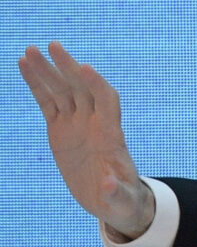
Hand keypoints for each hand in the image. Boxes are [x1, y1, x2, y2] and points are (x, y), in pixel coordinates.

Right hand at [18, 42, 154, 239]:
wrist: (112, 200)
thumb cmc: (122, 199)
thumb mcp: (121, 199)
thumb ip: (115, 192)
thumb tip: (110, 184)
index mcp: (111, 135)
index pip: (107, 100)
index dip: (97, 84)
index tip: (84, 68)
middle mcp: (95, 123)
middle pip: (82, 88)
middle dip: (67, 68)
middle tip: (52, 46)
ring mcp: (77, 123)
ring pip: (62, 91)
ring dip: (47, 71)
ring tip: (29, 51)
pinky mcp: (61, 129)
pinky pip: (47, 102)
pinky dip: (37, 85)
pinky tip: (23, 65)